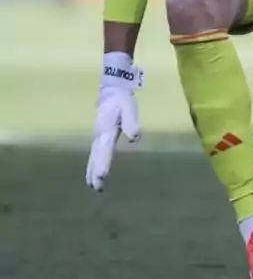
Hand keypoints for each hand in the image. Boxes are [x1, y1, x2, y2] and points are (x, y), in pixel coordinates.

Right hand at [86, 55, 142, 190]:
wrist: (112, 90)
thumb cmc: (122, 101)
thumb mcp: (129, 109)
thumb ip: (131, 123)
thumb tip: (135, 137)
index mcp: (106, 131)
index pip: (104, 151)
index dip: (103, 164)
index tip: (102, 177)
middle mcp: (98, 136)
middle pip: (96, 157)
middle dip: (95, 173)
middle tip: (97, 188)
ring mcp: (97, 136)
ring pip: (92, 157)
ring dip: (91, 171)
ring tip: (92, 185)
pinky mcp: (99, 136)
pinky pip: (94, 153)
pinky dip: (92, 164)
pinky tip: (93, 171)